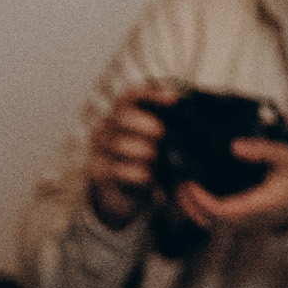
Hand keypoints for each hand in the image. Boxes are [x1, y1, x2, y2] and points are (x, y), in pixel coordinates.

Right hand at [82, 81, 172, 230]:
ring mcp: (99, 150)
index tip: (174, 100)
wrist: (126, 193)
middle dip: (144, 124)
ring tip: (156, 157)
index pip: (131, 96)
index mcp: (121, 115)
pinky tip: (149, 176)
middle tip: (161, 134)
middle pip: (121, 116)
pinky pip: (115, 168)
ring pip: (118, 142)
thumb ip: (169, 126)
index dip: (151, 94)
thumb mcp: (159, 141)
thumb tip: (190, 114)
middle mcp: (106, 128)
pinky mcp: (98, 171)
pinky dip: (136, 173)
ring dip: (142, 150)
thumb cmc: (148, 160)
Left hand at [177, 144, 287, 237]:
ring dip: (190, 205)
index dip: (200, 200)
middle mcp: (248, 220)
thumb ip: (263, 151)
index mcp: (259, 207)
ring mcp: (242, 224)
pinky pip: (213, 219)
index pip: (221, 213)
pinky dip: (199, 206)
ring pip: (207, 222)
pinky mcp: (239, 221)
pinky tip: (193, 188)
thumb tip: (234, 146)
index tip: (188, 182)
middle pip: (207, 220)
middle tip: (178, 178)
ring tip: (182, 181)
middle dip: (188, 201)